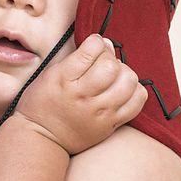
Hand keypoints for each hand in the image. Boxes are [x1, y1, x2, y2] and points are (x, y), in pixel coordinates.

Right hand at [13, 34, 147, 155]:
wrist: (44, 139)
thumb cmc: (44, 103)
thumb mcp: (50, 74)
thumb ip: (77, 58)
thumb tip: (105, 44)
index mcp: (64, 80)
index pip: (92, 50)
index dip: (96, 42)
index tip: (93, 44)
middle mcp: (83, 97)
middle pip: (112, 66)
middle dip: (110, 57)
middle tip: (102, 62)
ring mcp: (100, 112)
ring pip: (128, 82)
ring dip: (124, 73)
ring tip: (114, 76)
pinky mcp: (111, 124)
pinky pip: (137, 102)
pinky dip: (134, 91)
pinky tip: (122, 90)